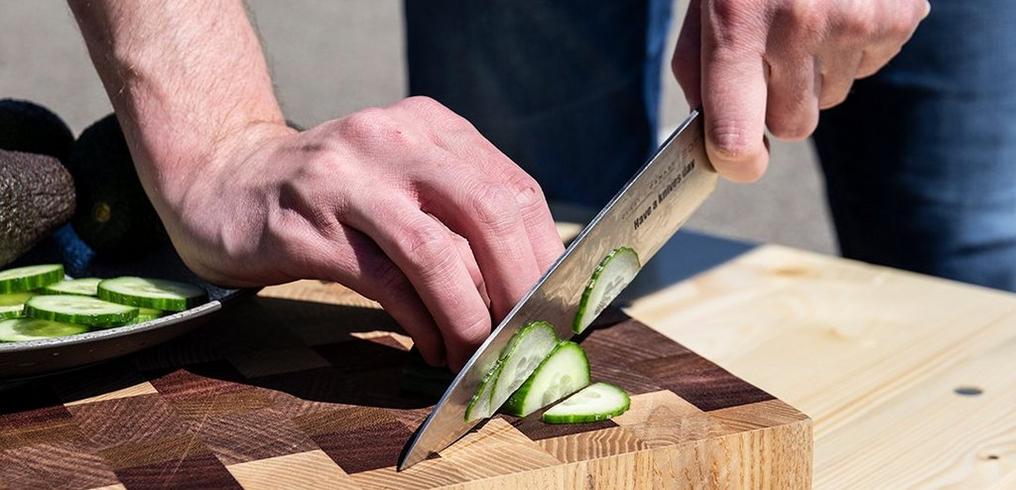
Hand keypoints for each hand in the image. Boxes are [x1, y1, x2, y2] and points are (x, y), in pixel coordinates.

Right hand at [165, 97, 563, 369]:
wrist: (227, 182)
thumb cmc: (332, 196)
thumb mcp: (403, 181)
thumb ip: (459, 217)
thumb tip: (527, 287)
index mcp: (430, 127)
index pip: (514, 188)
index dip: (545, 254)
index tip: (557, 304)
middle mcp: (393, 140)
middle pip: (487, 212)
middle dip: (518, 286)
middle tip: (526, 336)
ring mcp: (346, 180)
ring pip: (435, 253)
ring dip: (468, 316)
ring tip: (476, 353)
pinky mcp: (307, 225)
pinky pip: (385, 283)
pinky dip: (421, 323)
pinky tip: (433, 346)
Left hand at [672, 0, 929, 180]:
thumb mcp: (704, 6)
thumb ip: (699, 72)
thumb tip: (715, 139)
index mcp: (737, 26)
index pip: (736, 137)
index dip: (736, 161)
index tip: (735, 159)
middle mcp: (798, 28)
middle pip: (793, 126)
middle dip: (778, 106)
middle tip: (770, 59)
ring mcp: (856, 23)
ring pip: (831, 100)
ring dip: (814, 75)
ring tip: (804, 21)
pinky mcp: (898, 17)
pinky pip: (867, 70)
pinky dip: (851, 51)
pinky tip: (836, 10)